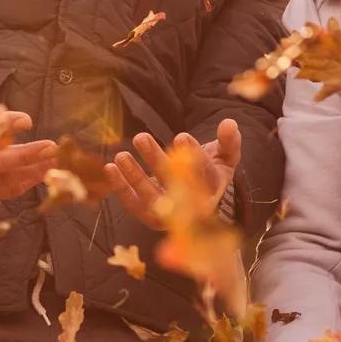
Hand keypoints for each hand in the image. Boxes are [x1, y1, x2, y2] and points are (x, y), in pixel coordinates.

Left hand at [104, 118, 241, 228]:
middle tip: (141, 137)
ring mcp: (172, 216)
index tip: (181, 137)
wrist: (202, 199)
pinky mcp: (153, 218)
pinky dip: (121, 189)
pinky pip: (135, 207)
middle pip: (175, 187)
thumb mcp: (226, 156)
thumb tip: (230, 123)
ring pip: (153, 200)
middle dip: (157, 161)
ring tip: (121, 155)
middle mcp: (193, 208)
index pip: (205, 176)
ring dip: (135, 177)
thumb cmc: (212, 171)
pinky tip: (111, 169)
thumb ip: (228, 141)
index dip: (194, 157)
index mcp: (214, 190)